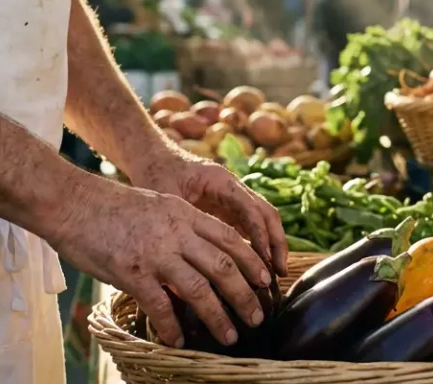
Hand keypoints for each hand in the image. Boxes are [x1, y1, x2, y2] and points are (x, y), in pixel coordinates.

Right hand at [49, 177, 270, 347]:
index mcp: (184, 213)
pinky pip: (159, 304)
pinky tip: (178, 341)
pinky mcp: (131, 271)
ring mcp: (154, 252)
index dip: (252, 261)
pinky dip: (171, 326)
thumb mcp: (156, 205)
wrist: (71, 201)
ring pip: (199, 288)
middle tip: (257, 315)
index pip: (229, 238)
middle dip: (245, 294)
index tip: (265, 280)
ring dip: (217, 315)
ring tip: (229, 335)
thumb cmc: (109, 205)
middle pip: (223, 265)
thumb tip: (198, 253)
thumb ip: (180, 227)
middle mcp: (176, 232)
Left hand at [131, 151, 288, 276]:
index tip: (265, 261)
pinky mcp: (228, 208)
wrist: (153, 158)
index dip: (259, 235)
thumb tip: (186, 268)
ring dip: (271, 245)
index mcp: (220, 181)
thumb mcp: (165, 199)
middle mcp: (233, 187)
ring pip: (262, 220)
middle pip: (266, 213)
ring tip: (275, 275)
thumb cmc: (156, 175)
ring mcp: (233, 197)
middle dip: (276, 242)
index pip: (249, 208)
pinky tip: (256, 268)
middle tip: (279, 272)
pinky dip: (257, 245)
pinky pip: (250, 226)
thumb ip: (178, 227)